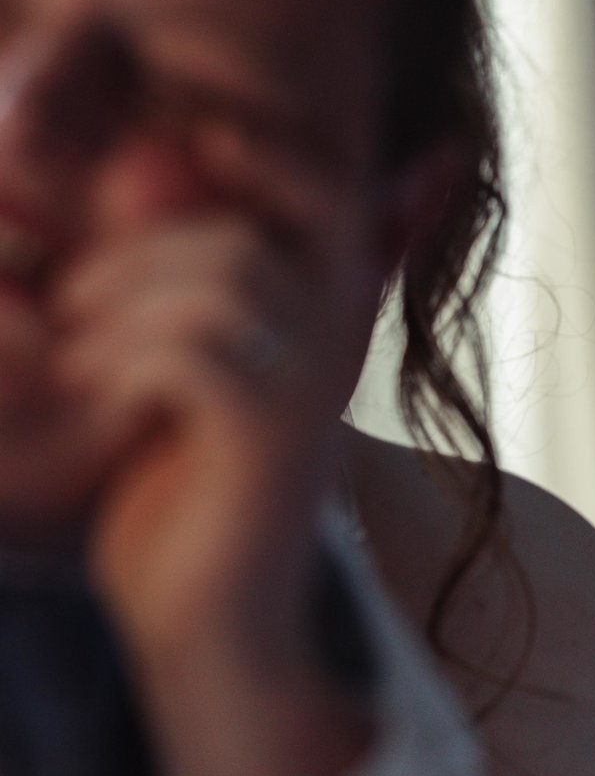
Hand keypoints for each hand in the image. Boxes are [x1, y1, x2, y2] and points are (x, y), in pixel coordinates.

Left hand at [58, 126, 384, 665]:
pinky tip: (97, 399)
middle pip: (241, 239)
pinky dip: (120, 364)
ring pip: (220, 284)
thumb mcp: (186, 365)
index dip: (259, 156)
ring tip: (75, 360)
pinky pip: (191, 351)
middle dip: (132, 259)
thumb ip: (187, 280)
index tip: (166, 179)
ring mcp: (315, 394)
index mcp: (330, 319)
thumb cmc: (179, 492)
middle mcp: (343, 351)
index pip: (327, 190)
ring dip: (116, 310)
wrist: (207, 618)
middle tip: (71, 308)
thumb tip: (147, 170)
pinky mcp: (272, 440)